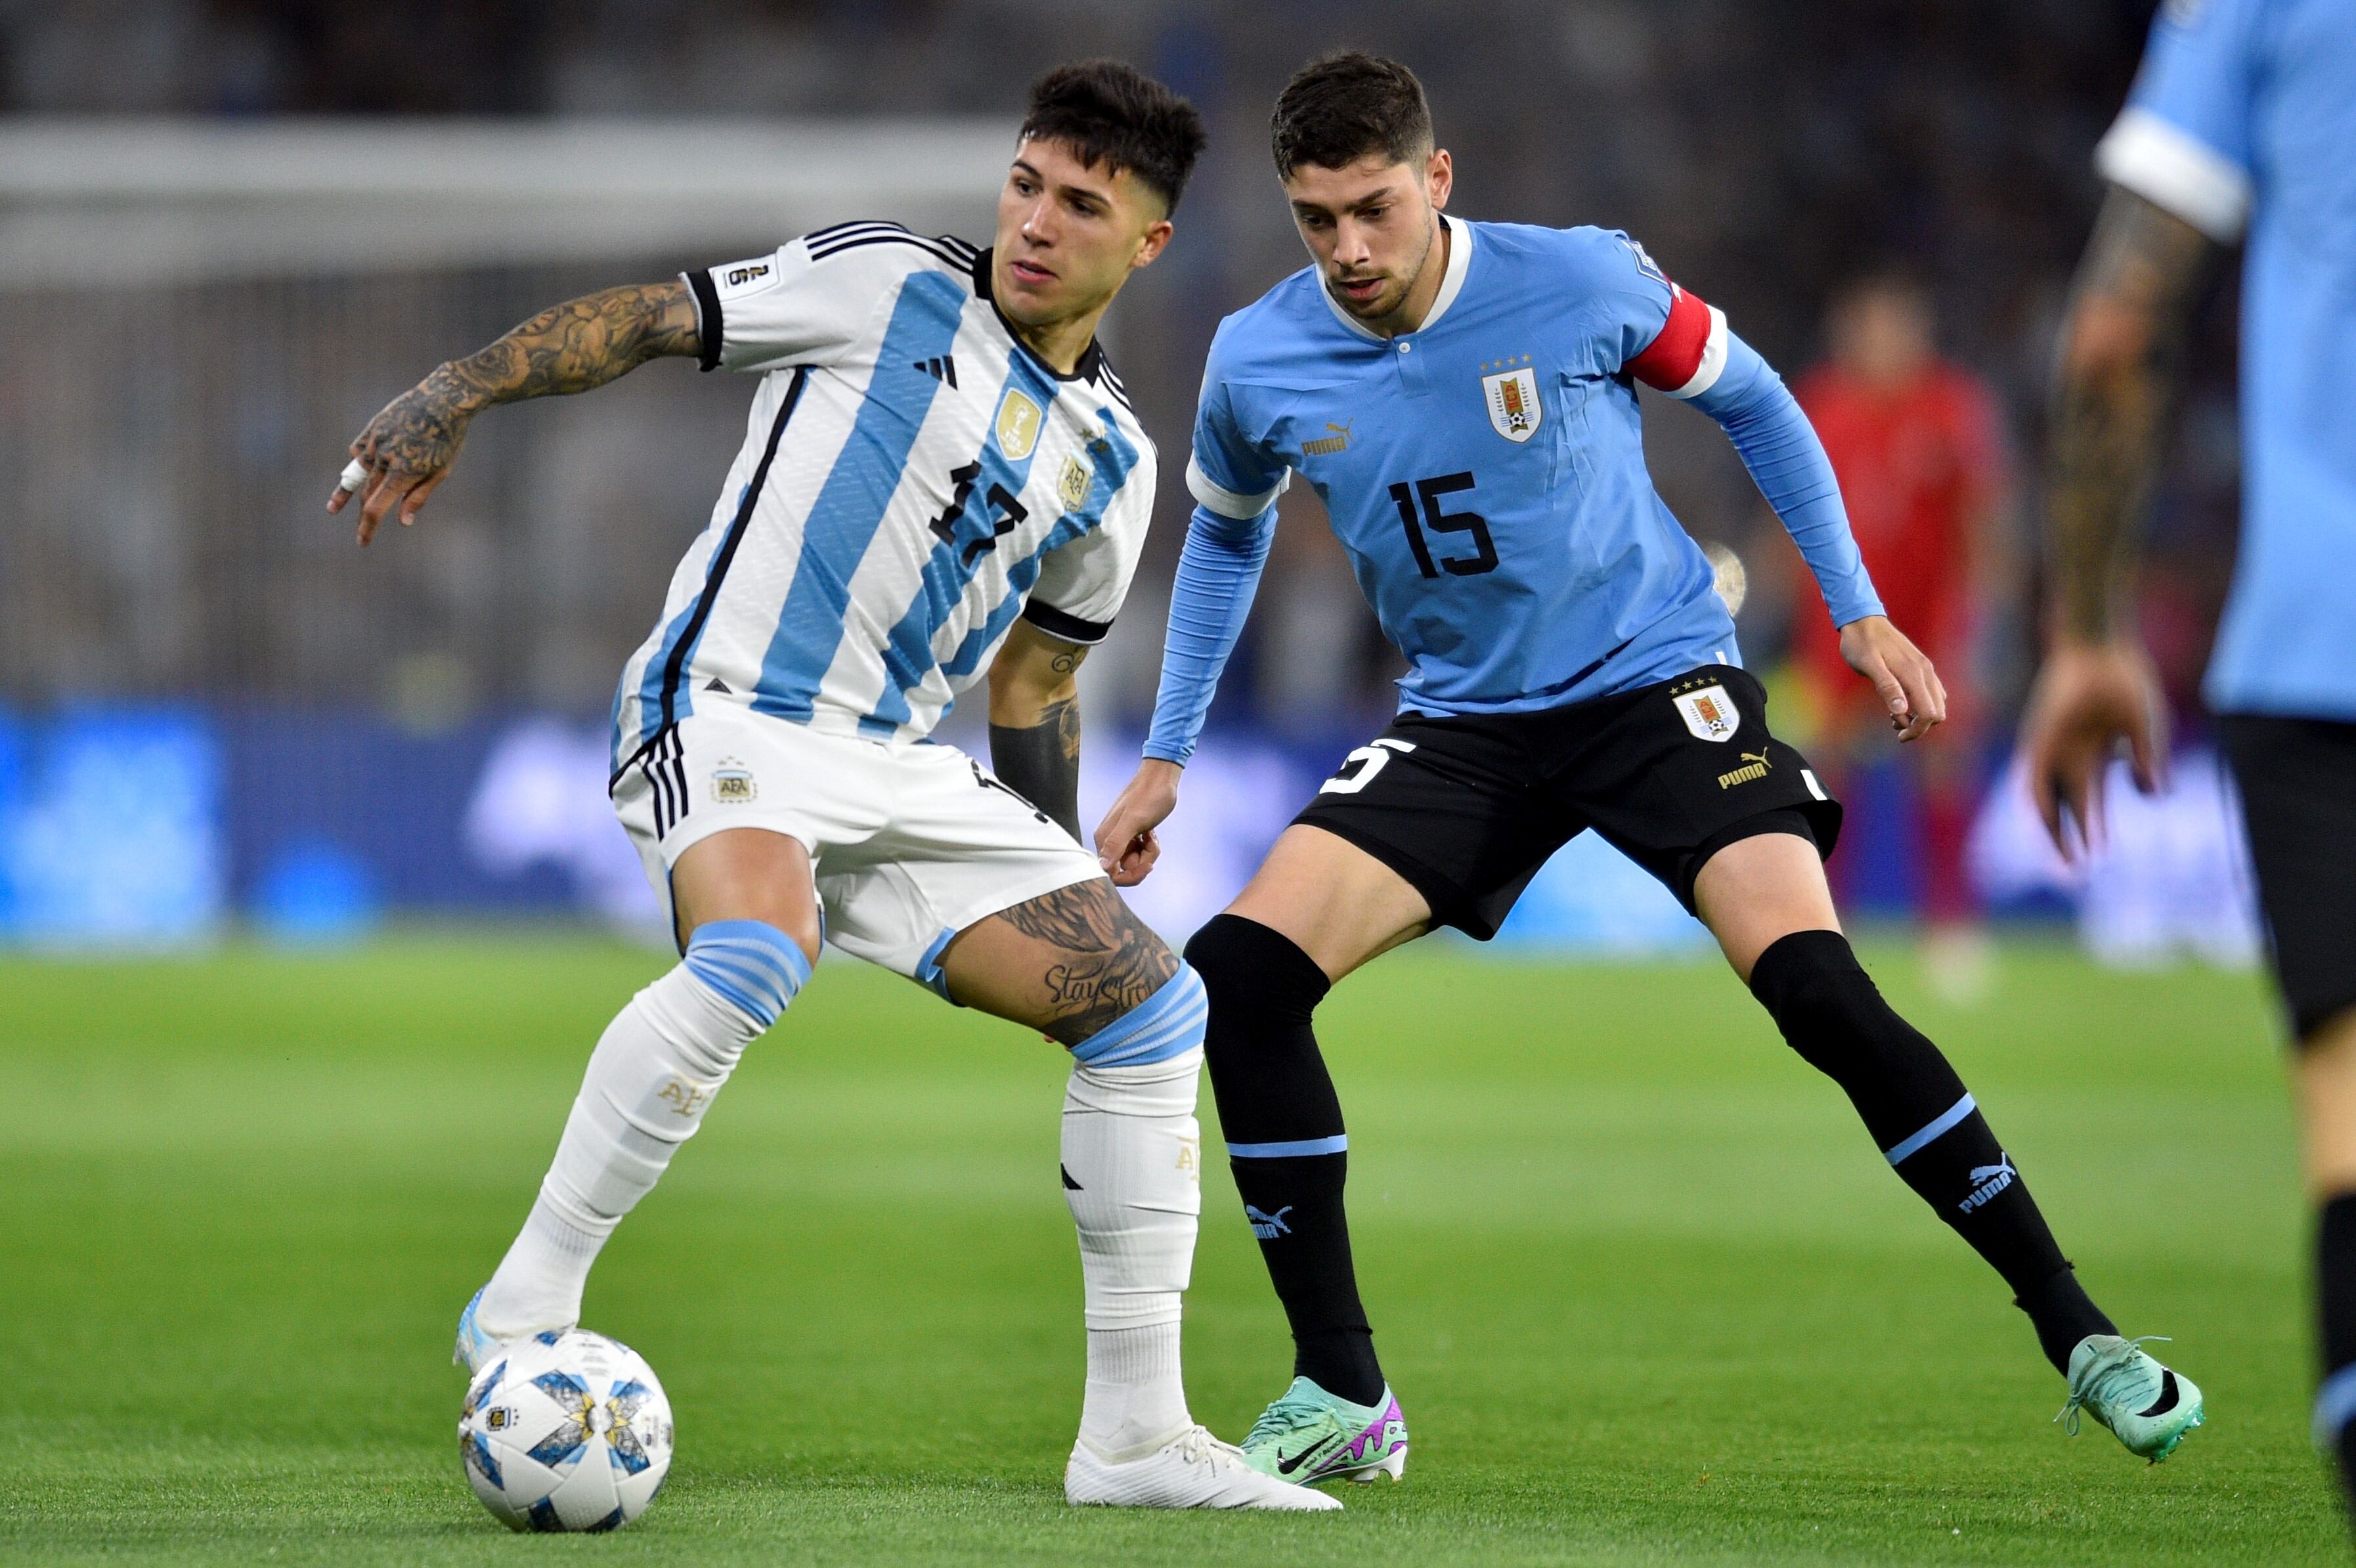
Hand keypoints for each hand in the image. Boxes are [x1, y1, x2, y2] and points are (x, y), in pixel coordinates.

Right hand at [325, 367, 474, 544]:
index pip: (376, 508)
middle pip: (367, 494)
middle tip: (361, 532)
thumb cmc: (447, 439)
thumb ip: (418, 497)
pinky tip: (354, 472)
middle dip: (364, 516)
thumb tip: (403, 522)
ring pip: (360, 472)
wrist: (443, 399)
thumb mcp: (440, 472)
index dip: (368, 528)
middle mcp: (386, 457)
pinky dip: (358, 462)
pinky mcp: (372, 427)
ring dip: (349, 492)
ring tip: (333, 508)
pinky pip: (359, 450)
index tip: (363, 542)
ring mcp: (376, 441)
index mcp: (404, 472)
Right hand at [1094, 759, 1180, 886]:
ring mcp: (1121, 838)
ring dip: (1148, 852)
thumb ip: (1116, 843)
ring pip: (1134, 861)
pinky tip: (1151, 833)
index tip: (1148, 865)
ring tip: (1152, 835)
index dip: (1130, 876)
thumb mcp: (1133, 820)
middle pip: (1125, 869)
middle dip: (1143, 861)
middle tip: (1152, 843)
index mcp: (1105, 838)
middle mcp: (1110, 840)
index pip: (1111, 874)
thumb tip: (1101, 866)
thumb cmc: (1149, 794)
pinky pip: (1140, 852)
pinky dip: (1149, 847)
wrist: (1161, 778)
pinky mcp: (1132, 835)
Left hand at [1838, 615, 1946, 742]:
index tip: (1897, 734)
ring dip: (1918, 716)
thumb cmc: (1860, 643)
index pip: (1930, 713)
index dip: (1917, 729)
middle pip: (1938, 712)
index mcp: (1914, 674)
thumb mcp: (1868, 665)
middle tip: (1893, 723)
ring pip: (1936, 703)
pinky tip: (1897, 702)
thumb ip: (1886, 687)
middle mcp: (1926, 672)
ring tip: (1892, 714)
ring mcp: (1925, 669)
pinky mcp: (1920, 667)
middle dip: (1918, 725)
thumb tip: (1902, 711)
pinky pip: (1929, 693)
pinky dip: (1918, 704)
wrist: (1862, 619)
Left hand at [2017, 637, 2169, 858]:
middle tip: (2077, 878)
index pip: (2091, 806)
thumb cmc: (2124, 681)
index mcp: (2095, 760)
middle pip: (2067, 811)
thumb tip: (2152, 796)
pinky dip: (2042, 802)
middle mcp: (2069, 760)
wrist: (2098, 645)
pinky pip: (2036, 777)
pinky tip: (2048, 824)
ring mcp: (2052, 750)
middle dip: (2072, 844)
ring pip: (2047, 801)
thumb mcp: (2145, 726)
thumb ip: (2150, 760)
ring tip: (2067, 863)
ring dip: (2054, 833)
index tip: (2101, 859)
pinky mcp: (2039, 739)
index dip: (2094, 833)